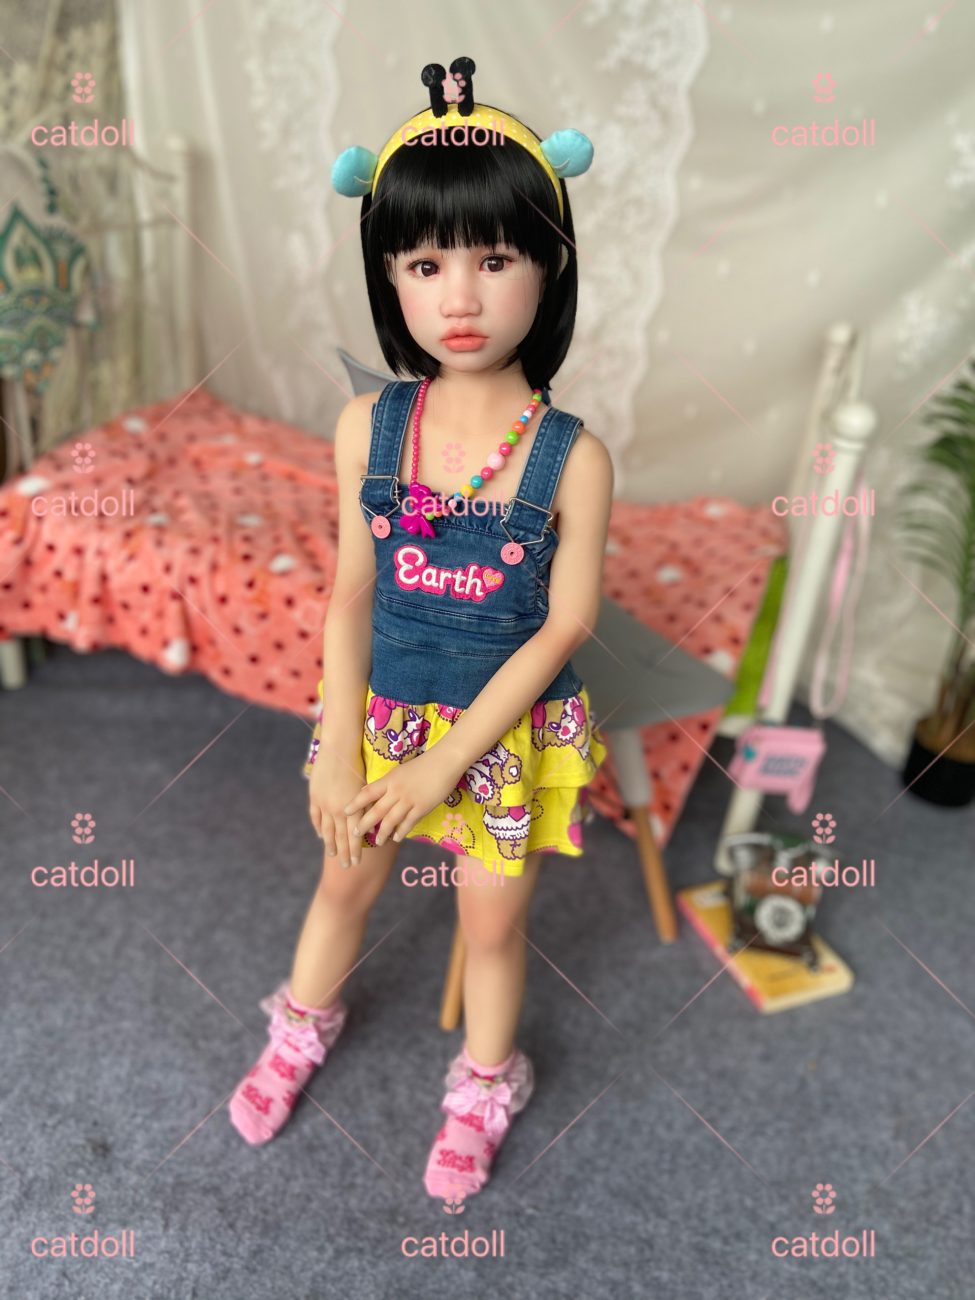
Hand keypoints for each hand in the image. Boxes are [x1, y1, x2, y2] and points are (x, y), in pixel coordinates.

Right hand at [308, 745, 366, 868]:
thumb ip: (366, 805)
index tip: (357, 862)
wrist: (338, 749)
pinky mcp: (315, 797)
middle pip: (341, 837)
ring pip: (327, 830)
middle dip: (344, 853)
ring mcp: (325, 804)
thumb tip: (371, 820)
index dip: (355, 850)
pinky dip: (319, 828)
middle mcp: (339, 809)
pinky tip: (321, 836)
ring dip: (330, 844)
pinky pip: (316, 817)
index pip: (354, 835)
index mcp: (354, 807)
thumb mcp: (366, 786)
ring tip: (333, 855)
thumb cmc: (358, 765)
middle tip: (347, 867)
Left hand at [343, 749, 461, 846]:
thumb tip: (369, 791)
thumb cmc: (422, 765)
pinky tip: (397, 838)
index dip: (355, 804)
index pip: (367, 793)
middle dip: (365, 824)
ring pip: (391, 820)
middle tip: (356, 834)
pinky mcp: (422, 807)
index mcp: (389, 780)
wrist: (444, 761)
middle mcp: (396, 791)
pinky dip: (401, 832)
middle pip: (376, 810)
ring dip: (383, 833)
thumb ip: (386, 783)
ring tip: (378, 842)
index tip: (345, 812)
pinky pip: (408, 823)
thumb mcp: (400, 771)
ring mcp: (409, 800)